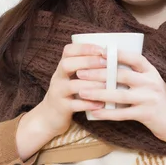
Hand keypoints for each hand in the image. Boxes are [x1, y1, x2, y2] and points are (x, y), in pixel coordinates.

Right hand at [15, 44, 106, 158]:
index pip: (69, 50)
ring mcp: (58, 93)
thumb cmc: (69, 94)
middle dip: (88, 62)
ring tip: (107, 85)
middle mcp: (58, 77)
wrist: (49, 117)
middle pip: (67, 64)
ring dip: (91, 84)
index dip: (85, 48)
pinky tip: (101, 104)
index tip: (103, 50)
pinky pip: (74, 105)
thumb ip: (87, 68)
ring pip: (72, 85)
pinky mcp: (61, 108)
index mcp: (62, 67)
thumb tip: (116, 58)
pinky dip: (88, 104)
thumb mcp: (73, 78)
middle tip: (106, 63)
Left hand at [75, 50, 165, 144]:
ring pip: (119, 94)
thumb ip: (137, 74)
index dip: (117, 54)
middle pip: (121, 75)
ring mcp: (149, 99)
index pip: (134, 58)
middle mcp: (151, 83)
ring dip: (98, 92)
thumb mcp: (153, 83)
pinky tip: (93, 111)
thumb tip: (111, 64)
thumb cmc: (161, 101)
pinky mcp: (146, 115)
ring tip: (81, 91)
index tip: (99, 51)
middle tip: (80, 72)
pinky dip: (106, 113)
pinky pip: (122, 114)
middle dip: (99, 73)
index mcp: (152, 72)